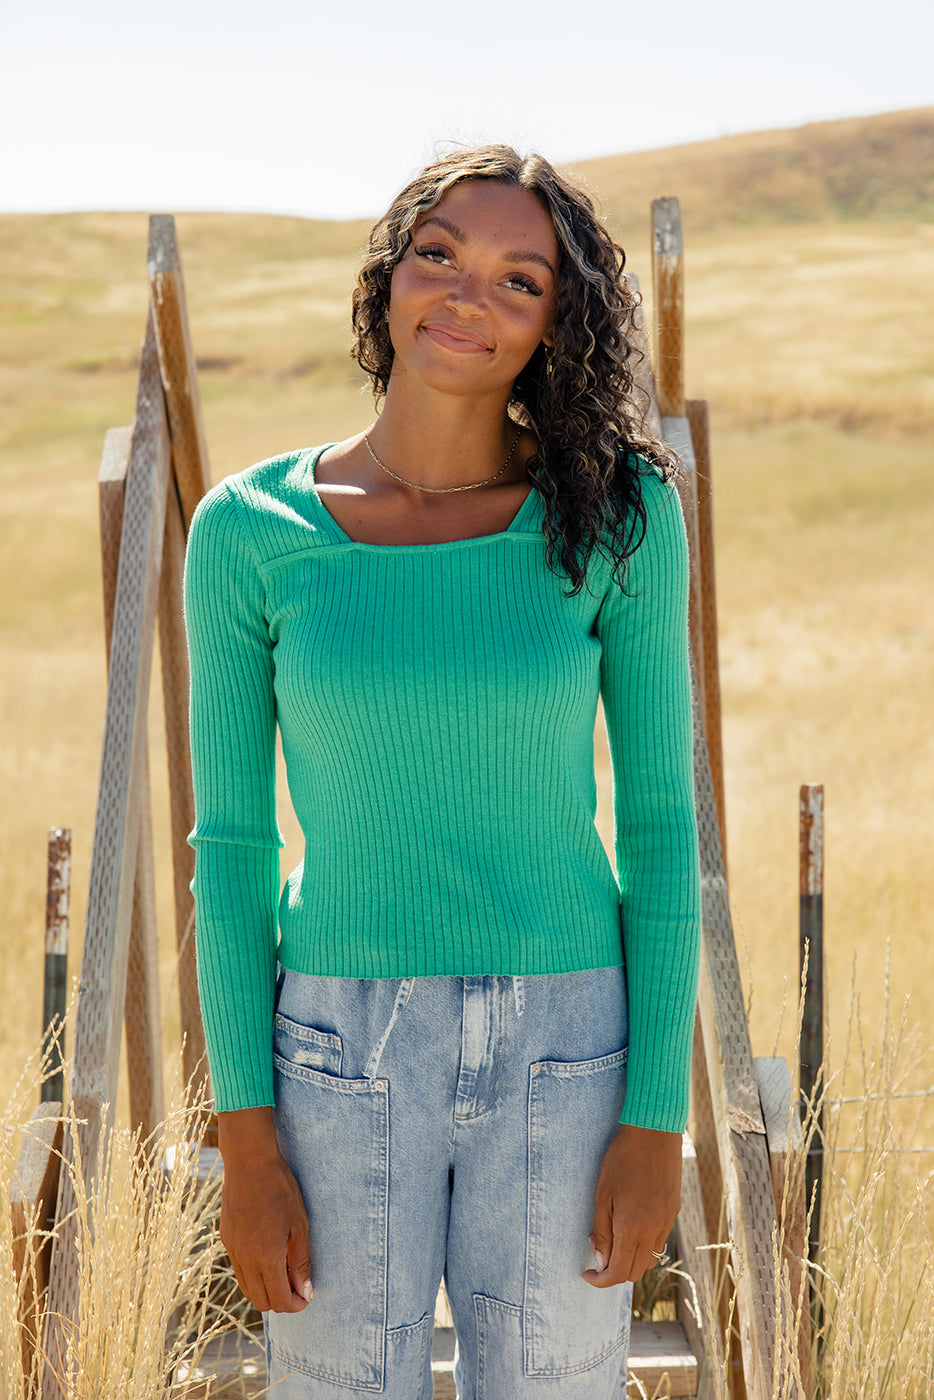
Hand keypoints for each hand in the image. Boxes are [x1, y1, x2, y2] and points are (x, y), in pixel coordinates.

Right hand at [217, 1107, 312, 1312]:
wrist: (249, 1161)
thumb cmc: (280, 1189)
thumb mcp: (299, 1224)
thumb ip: (301, 1261)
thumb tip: (305, 1292)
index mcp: (265, 1256)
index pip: (278, 1300)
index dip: (295, 1305)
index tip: (307, 1297)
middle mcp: (245, 1258)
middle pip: (261, 1301)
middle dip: (281, 1301)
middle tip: (298, 1286)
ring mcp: (232, 1249)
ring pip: (248, 1287)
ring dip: (266, 1289)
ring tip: (285, 1270)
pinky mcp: (226, 1238)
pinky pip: (239, 1269)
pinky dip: (254, 1273)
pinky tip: (269, 1254)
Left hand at [582, 1122, 681, 1286]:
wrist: (654, 1132)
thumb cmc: (622, 1159)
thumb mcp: (603, 1194)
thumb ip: (602, 1231)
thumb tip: (600, 1261)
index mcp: (633, 1228)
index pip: (619, 1273)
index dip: (601, 1281)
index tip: (587, 1274)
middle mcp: (653, 1230)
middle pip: (636, 1272)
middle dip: (615, 1272)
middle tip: (598, 1255)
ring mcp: (666, 1221)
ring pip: (650, 1259)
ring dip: (631, 1259)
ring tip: (614, 1240)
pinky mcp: (673, 1210)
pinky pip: (659, 1240)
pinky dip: (644, 1244)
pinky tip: (632, 1225)